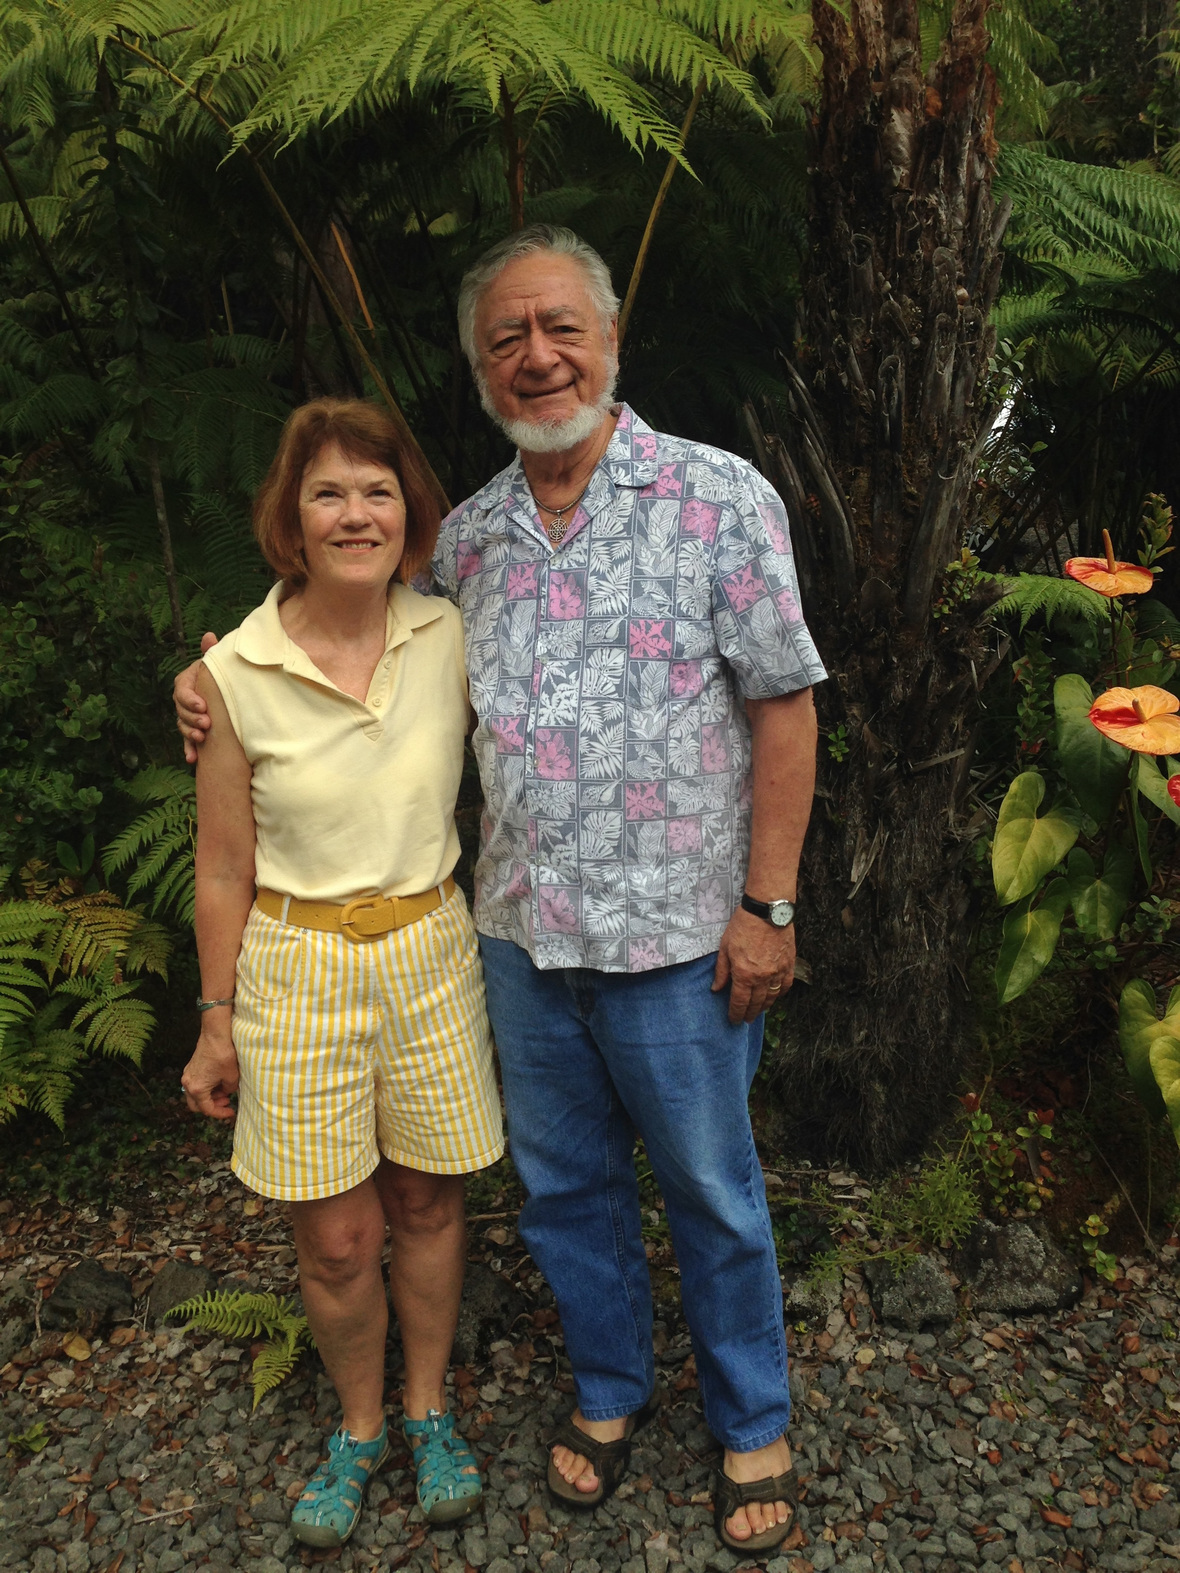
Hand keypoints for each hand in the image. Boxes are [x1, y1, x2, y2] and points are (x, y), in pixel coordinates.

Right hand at [175, 631, 217, 762]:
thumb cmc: (226, 677)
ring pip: (182, 726)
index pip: (182, 690)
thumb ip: (213, 654)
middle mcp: (186, 699)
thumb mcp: (221, 666)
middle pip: (180, 710)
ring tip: (201, 739)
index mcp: (189, 682)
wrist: (236, 696)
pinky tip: (192, 759)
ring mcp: (188, 716)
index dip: (190, 699)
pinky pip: (188, 742)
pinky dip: (189, 750)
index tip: (203, 706)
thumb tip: (209, 636)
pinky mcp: (194, 731)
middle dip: (191, 718)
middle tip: (206, 724)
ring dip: (189, 734)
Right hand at [181, 1025, 239, 1120]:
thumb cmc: (224, 1055)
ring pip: (196, 1095)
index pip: (207, 1109)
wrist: (215, 1034)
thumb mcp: (232, 1077)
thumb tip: (227, 1092)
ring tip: (225, 1090)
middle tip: (226, 1101)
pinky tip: (218, 1082)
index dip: (220, 1113)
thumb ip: (229, 1090)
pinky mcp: (191, 1067)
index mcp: (197, 1089)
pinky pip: (196, 1084)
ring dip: (209, 1096)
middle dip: (212, 1106)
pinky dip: (206, 1087)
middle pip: (196, 1105)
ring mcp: (188, 1075)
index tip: (231, 1112)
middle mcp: (188, 1084)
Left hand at [712, 906, 795, 1024]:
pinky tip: (775, 996)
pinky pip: (785, 985)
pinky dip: (780, 994)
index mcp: (744, 975)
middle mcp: (762, 978)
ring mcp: (777, 972)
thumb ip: (722, 971)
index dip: (736, 1014)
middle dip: (750, 1014)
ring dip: (764, 1007)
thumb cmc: (743, 926)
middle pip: (756, 1003)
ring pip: (772, 997)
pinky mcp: (789, 964)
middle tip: (746, 1020)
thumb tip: (716, 988)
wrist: (767, 911)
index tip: (734, 1020)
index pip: (740, 1002)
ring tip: (759, 1011)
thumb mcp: (725, 947)